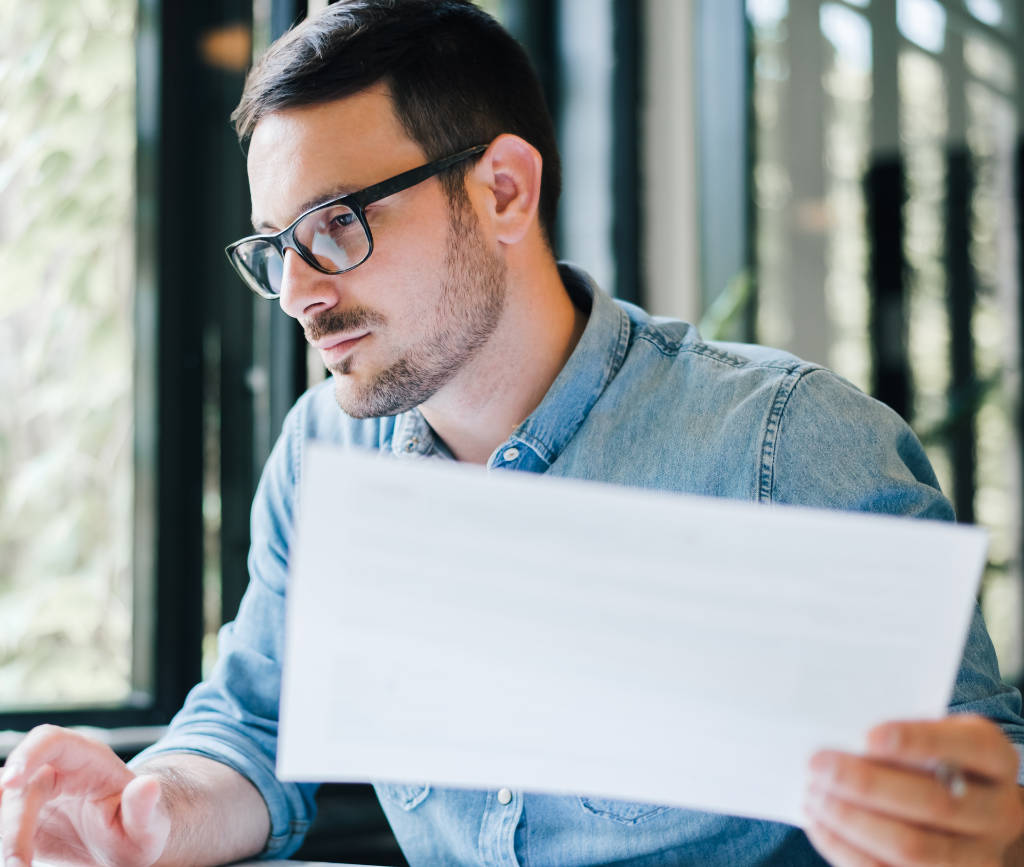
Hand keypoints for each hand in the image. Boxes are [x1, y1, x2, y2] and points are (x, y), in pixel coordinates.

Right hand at [0, 724, 169, 866]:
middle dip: (12, 827)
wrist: (128, 845)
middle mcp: (57, 771)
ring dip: (3, 836)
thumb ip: (145, 808)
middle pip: (19, 787)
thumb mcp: (150, 824)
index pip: (52, 741)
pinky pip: (3, 824)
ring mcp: (37, 793)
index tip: (10, 783)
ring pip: (4, 804)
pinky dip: (3, 842)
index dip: (28, 755)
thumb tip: (148, 784)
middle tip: (17, 865)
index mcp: (90, 759)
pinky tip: (12, 862)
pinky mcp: (22, 818)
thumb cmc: (142, 827)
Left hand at [804, 714, 1023, 865]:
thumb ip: (900, 735)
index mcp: (995, 760)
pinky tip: (819, 824)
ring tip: (814, 795)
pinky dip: (847, 850)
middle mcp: (998, 812)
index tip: (869, 736)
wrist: (964, 808)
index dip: (920, 742)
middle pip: (936, 804)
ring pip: (913, 848)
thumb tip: (840, 734)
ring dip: (852, 821)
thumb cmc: (932, 758)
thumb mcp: (932, 734)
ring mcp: (977, 857)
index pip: (970, 748)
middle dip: (868, 785)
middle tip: (819, 764)